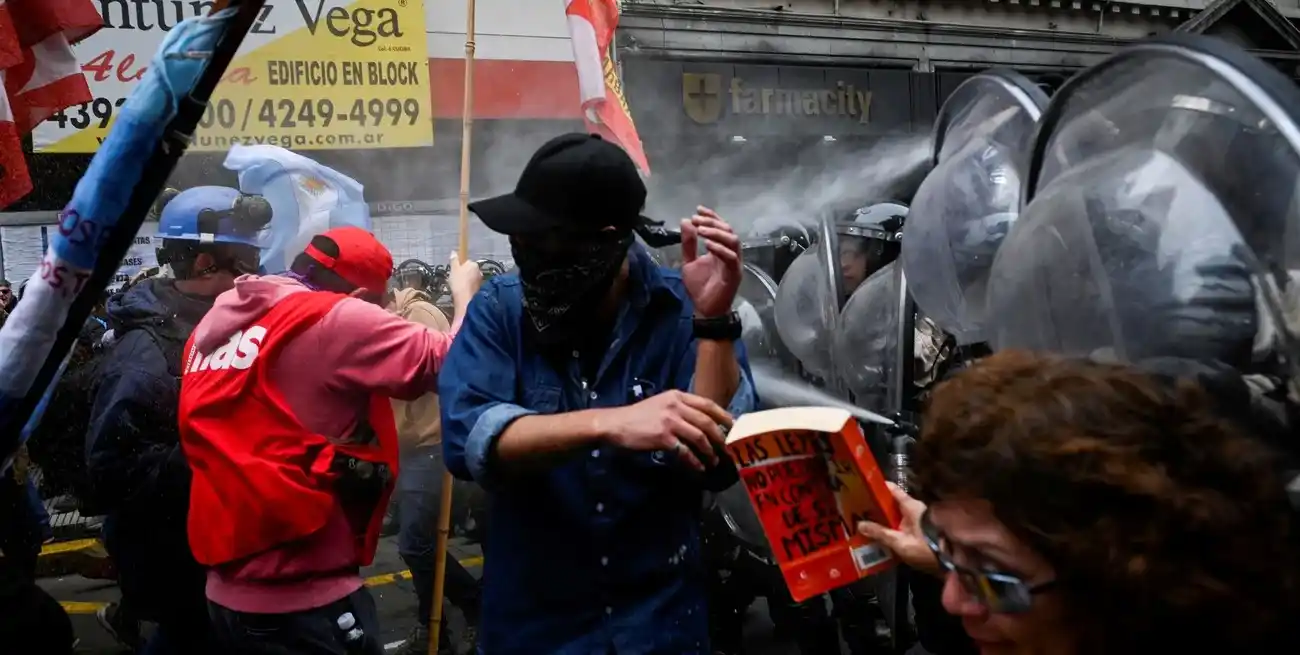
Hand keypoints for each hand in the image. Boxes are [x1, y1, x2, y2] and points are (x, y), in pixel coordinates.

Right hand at [448, 252, 482, 306]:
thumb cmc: (458, 281)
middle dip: (464, 274)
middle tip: (456, 280)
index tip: (455, 272)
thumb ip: (454, 260)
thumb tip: (453, 252)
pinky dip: (469, 287)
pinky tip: (464, 291)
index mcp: (473, 264)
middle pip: (470, 270)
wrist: (465, 298)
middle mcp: (479, 271)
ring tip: (459, 287)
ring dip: (467, 281)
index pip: (467, 262)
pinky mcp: (480, 288)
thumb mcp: (453, 269)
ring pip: (472, 278)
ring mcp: (481, 280)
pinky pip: (473, 285)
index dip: (460, 267)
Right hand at [598, 390, 732, 471]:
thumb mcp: (661, 403)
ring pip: (699, 437)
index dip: (724, 416)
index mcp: (677, 396)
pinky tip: (699, 467)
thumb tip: (702, 421)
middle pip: (707, 422)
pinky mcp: (663, 437)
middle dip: (720, 437)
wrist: (616, 424)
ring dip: (709, 451)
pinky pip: (685, 451)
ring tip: (713, 461)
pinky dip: (695, 461)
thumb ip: (680, 407)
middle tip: (728, 448)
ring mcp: (670, 421)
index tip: (734, 426)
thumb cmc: (638, 415)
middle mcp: (676, 406)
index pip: (708, 404)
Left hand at [680, 207, 741, 317]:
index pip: (720, 227)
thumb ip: (688, 244)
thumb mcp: (689, 262)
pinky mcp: (734, 274)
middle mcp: (730, 254)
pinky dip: (720, 249)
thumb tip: (685, 221)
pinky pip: (732, 258)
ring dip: (717, 233)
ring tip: (701, 230)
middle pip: (728, 230)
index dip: (711, 216)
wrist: (705, 310)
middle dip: (712, 222)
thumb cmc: (700, 288)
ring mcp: (734, 263)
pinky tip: (707, 245)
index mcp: (720, 249)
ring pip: (733, 241)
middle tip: (697, 220)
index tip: (697, 209)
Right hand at [858, 482, 941, 575]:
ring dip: (883, 521)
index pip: (892, 490)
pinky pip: (901, 528)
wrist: (951, 562)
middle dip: (876, 508)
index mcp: (910, 506)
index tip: (862, 487)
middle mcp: (914, 510)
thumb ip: (880, 534)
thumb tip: (860, 524)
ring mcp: (918, 522)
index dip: (878, 487)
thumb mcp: (900, 542)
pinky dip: (890, 531)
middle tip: (857, 510)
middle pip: (892, 505)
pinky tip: (878, 538)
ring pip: (896, 517)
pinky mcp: (920, 534)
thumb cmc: (926, 548)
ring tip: (864, 525)